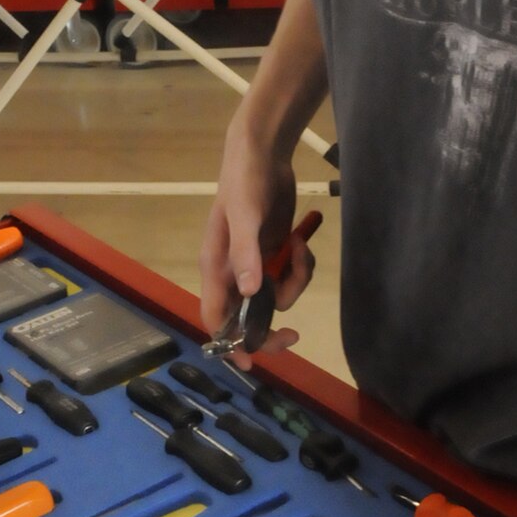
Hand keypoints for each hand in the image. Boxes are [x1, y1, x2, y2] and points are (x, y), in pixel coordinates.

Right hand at [200, 111, 316, 364]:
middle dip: (269, 327)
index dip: (228, 343)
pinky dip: (300, 266)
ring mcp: (255, 263)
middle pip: (246, 317)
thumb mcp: (246, 215)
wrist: (263, 152)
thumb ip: (247, 253)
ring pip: (275, 296)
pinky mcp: (273, 253)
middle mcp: (233, 271)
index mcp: (216, 267)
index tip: (250, 363)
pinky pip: (289, 276)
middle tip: (294, 336)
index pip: (215, 317)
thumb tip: (250, 294)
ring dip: (294, 282)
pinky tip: (301, 240)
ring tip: (300, 251)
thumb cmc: (245, 181)